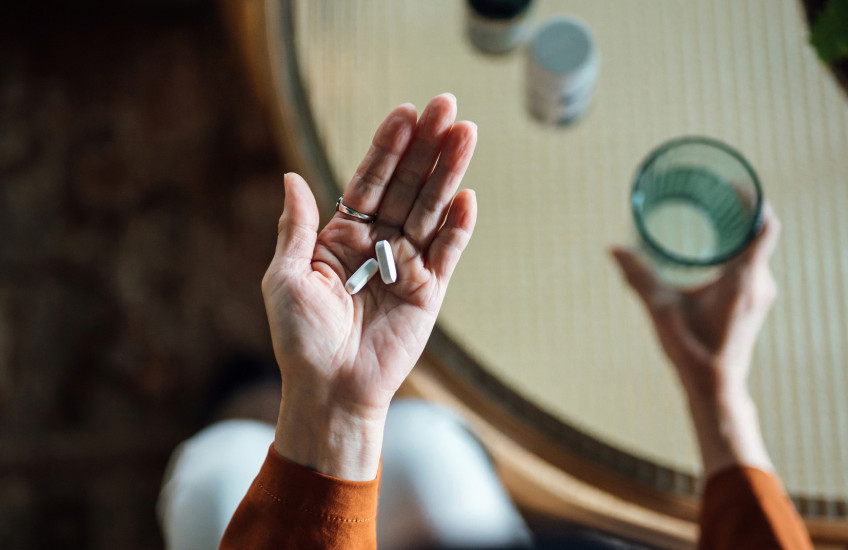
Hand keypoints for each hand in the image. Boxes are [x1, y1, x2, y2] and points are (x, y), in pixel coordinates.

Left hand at [262, 94, 476, 479]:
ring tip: (466, 133)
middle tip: (448, 106)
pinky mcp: (428, 292)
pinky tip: (467, 196)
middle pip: (406, 185)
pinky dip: (457, 226)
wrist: (329, 389)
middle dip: (426, 147)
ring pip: (430, 210)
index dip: (387, 147)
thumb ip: (297, 227)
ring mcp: (405, 265)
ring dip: (448, 173)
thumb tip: (293, 176)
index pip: (368, 181)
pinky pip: (447, 252)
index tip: (405, 112)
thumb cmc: (300, 338)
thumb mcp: (285, 277)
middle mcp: (376, 244)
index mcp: (341, 237)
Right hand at [612, 205, 779, 475]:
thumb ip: (637, 276)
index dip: (753, 200)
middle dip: (739, 210)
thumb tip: (613, 248)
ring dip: (737, 231)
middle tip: (713, 193)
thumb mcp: (660, 308)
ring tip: (711, 215)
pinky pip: (752, 265)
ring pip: (756, 250)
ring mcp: (760, 294)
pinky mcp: (753, 304)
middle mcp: (759, 283)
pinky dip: (736, 249)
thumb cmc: (691, 349)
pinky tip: (713, 249)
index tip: (732, 185)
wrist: (714, 386)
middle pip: (759, 233)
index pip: (764, 226)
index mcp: (744, 278)